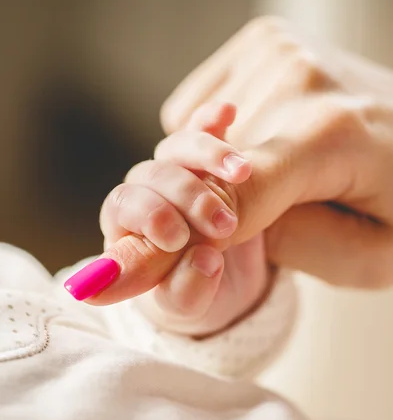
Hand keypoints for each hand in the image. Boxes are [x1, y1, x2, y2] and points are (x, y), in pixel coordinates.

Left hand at [65, 103, 268, 337]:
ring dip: (209, 155)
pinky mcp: (207, 162)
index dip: (148, 216)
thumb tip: (205, 262)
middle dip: (187, 196)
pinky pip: (202, 131)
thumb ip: (186, 293)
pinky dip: (211, 120)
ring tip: (243, 174)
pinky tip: (226, 113)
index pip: (122, 205)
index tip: (178, 239)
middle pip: (152, 174)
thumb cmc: (193, 294)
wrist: (226, 282)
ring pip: (178, 148)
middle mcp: (146, 195)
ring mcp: (176, 174)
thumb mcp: (189, 306)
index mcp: (125, 231)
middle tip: (223, 226)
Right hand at [160, 16, 392, 287]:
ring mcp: (279, 47)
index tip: (203, 253)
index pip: (236, 192)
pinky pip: (193, 106)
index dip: (209, 231)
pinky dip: (213, 132)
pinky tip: (265, 134)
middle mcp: (300, 76)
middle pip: (210, 166)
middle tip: (273, 207)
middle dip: (222, 197)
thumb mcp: (372, 256)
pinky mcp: (264, 37)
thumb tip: (219, 212)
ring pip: (194, 135)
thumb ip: (292, 243)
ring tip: (282, 164)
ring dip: (220, 163)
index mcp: (335, 135)